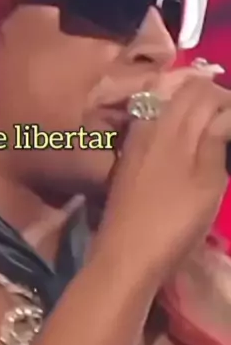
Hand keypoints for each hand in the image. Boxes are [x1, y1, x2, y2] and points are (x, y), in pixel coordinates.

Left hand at [94, 66, 230, 281]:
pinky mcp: (126, 161)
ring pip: (165, 109)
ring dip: (189, 112)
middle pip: (181, 94)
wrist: (124, 255)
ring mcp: (134, 143)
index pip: (200, 89)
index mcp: (172, 126)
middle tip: (226, 125)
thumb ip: (217, 140)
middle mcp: (149, 126)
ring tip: (210, 136)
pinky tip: (183, 150)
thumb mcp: (208, 183)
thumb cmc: (174, 222)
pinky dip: (172, 127)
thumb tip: (226, 110)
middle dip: (209, 100)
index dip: (225, 98)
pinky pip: (152, 127)